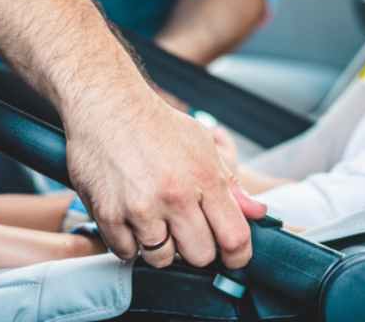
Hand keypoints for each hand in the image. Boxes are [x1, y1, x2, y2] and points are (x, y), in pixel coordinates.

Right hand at [63, 83, 266, 269]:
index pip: (234, 238)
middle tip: (186, 229)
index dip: (238, 256)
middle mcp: (175, 196)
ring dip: (160, 246)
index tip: (232, 257)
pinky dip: (130, 242)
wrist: (107, 104)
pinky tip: (131, 218)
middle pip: (200, 256)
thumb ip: (230, 184)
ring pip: (162, 259)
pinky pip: (126, 253)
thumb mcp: (203, 144)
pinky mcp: (109, 215)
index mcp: (205, 178)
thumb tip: (257, 213)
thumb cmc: (157, 125)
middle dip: (196, 248)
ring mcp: (141, 208)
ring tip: (155, 219)